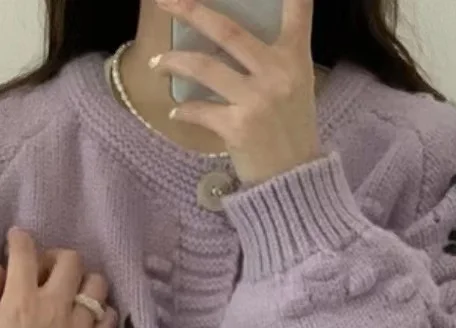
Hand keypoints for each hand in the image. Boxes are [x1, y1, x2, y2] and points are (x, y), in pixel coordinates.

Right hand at [0, 229, 118, 327]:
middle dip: (54, 257)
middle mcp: (54, 309)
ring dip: (81, 281)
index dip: (19, 239)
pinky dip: (100, 311)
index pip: (26, 251)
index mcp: (19, 301)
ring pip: (97, 284)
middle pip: (70, 260)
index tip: (16, 241)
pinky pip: (110, 317)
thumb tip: (0, 269)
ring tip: (67, 293)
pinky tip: (83, 317)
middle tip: (43, 271)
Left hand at [152, 0, 321, 184]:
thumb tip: (228, 41)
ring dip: (174, 62)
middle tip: (166, 1)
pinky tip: (176, 111)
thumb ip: (274, 60)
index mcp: (295, 59)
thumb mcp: (297, 88)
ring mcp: (256, 100)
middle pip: (228, 30)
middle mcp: (277, 73)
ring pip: (204, 67)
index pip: (297, 10)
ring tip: (157, 63)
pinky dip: (184, 110)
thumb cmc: (292, 134)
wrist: (295, 181)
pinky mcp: (237, 127)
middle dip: (191, 10)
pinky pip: (200, 110)